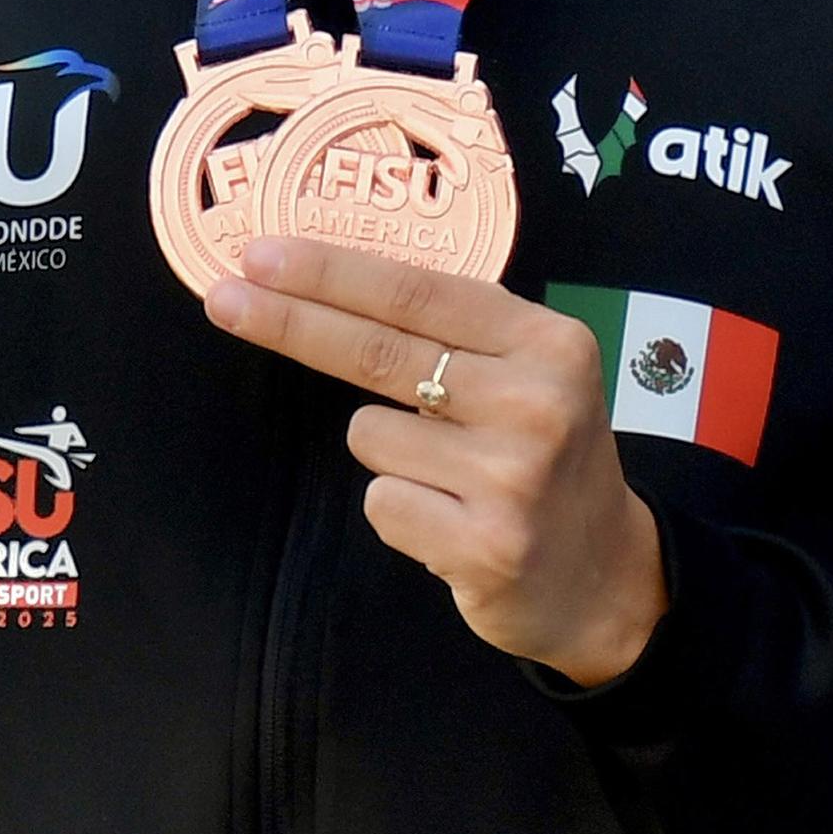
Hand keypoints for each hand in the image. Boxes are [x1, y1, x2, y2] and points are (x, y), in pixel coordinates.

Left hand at [207, 237, 667, 684]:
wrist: (609, 579)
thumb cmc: (541, 455)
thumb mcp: (524, 374)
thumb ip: (444, 330)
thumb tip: (311, 279)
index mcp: (547, 343)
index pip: (413, 292)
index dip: (327, 272)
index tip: (257, 254)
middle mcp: (537, 403)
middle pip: (377, 351)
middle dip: (288, 321)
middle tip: (223, 297)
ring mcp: (513, 478)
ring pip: (369, 435)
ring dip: (386, 453)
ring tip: (451, 477)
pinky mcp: (487, 546)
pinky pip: (381, 501)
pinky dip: (402, 510)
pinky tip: (454, 521)